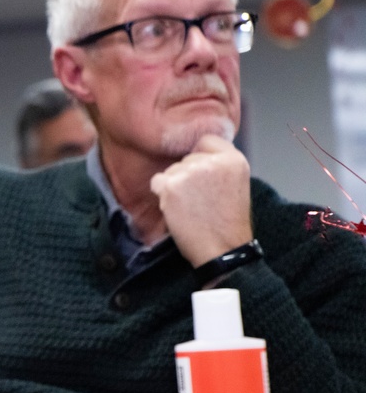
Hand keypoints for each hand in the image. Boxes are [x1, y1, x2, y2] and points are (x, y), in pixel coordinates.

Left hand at [150, 134, 252, 266]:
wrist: (223, 251)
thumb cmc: (228, 222)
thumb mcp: (236, 184)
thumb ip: (219, 165)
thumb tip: (195, 151)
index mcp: (234, 159)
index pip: (206, 141)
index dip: (201, 158)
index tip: (206, 177)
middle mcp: (213, 161)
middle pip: (186, 158)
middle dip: (188, 176)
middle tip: (202, 201)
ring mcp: (190, 172)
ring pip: (171, 170)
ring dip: (175, 186)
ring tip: (193, 207)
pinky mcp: (171, 185)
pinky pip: (157, 182)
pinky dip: (162, 195)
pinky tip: (179, 210)